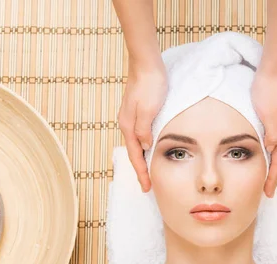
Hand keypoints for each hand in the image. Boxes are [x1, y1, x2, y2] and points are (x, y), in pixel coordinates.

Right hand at [118, 61, 167, 191]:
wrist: (146, 63)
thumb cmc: (149, 84)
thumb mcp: (148, 109)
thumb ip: (145, 130)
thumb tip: (145, 147)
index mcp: (128, 126)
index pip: (136, 156)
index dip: (141, 173)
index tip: (147, 188)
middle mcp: (127, 124)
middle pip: (134, 153)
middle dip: (140, 170)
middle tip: (148, 185)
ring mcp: (131, 117)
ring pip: (137, 144)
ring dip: (142, 159)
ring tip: (149, 171)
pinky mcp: (137, 111)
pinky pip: (140, 135)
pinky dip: (144, 147)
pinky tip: (149, 148)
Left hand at [251, 69, 276, 197]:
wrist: (274, 70)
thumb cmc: (268, 90)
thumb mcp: (267, 112)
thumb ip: (272, 132)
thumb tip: (272, 149)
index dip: (273, 177)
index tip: (269, 192)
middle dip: (276, 176)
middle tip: (270, 190)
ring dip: (276, 166)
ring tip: (271, 177)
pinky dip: (275, 153)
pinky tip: (271, 153)